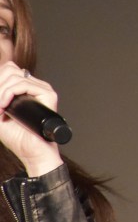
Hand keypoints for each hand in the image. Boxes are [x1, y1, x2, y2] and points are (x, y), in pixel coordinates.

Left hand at [0, 62, 63, 176]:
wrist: (32, 152)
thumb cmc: (18, 138)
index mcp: (25, 90)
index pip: (9, 69)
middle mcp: (35, 87)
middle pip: (10, 69)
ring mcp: (43, 90)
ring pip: (15, 76)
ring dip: (1, 92)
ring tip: (0, 108)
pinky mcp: (48, 95)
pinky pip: (24, 84)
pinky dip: (9, 94)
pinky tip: (5, 106)